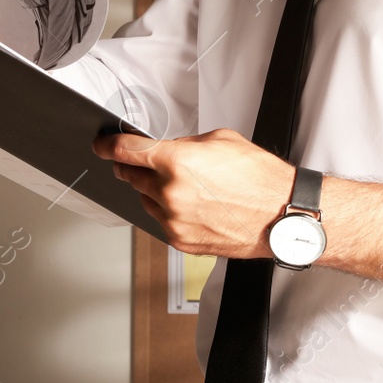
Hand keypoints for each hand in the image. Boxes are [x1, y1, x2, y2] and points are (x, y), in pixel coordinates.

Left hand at [92, 128, 294, 258]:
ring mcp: (173, 221)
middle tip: (152, 164)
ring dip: (156, 191)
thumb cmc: (260, 179)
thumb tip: (168, 149)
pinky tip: (196, 205)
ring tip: (190, 188)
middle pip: (130, 177)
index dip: (107, 146)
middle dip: (135, 168)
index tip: (101, 146)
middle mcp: (170, 194)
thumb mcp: (221, 140)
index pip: (125, 152)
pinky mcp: (181, 242)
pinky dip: (171, 212)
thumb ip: (185, 144)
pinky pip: (162, 221)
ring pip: (146, 200)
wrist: (281, 215)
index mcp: (176, 162)